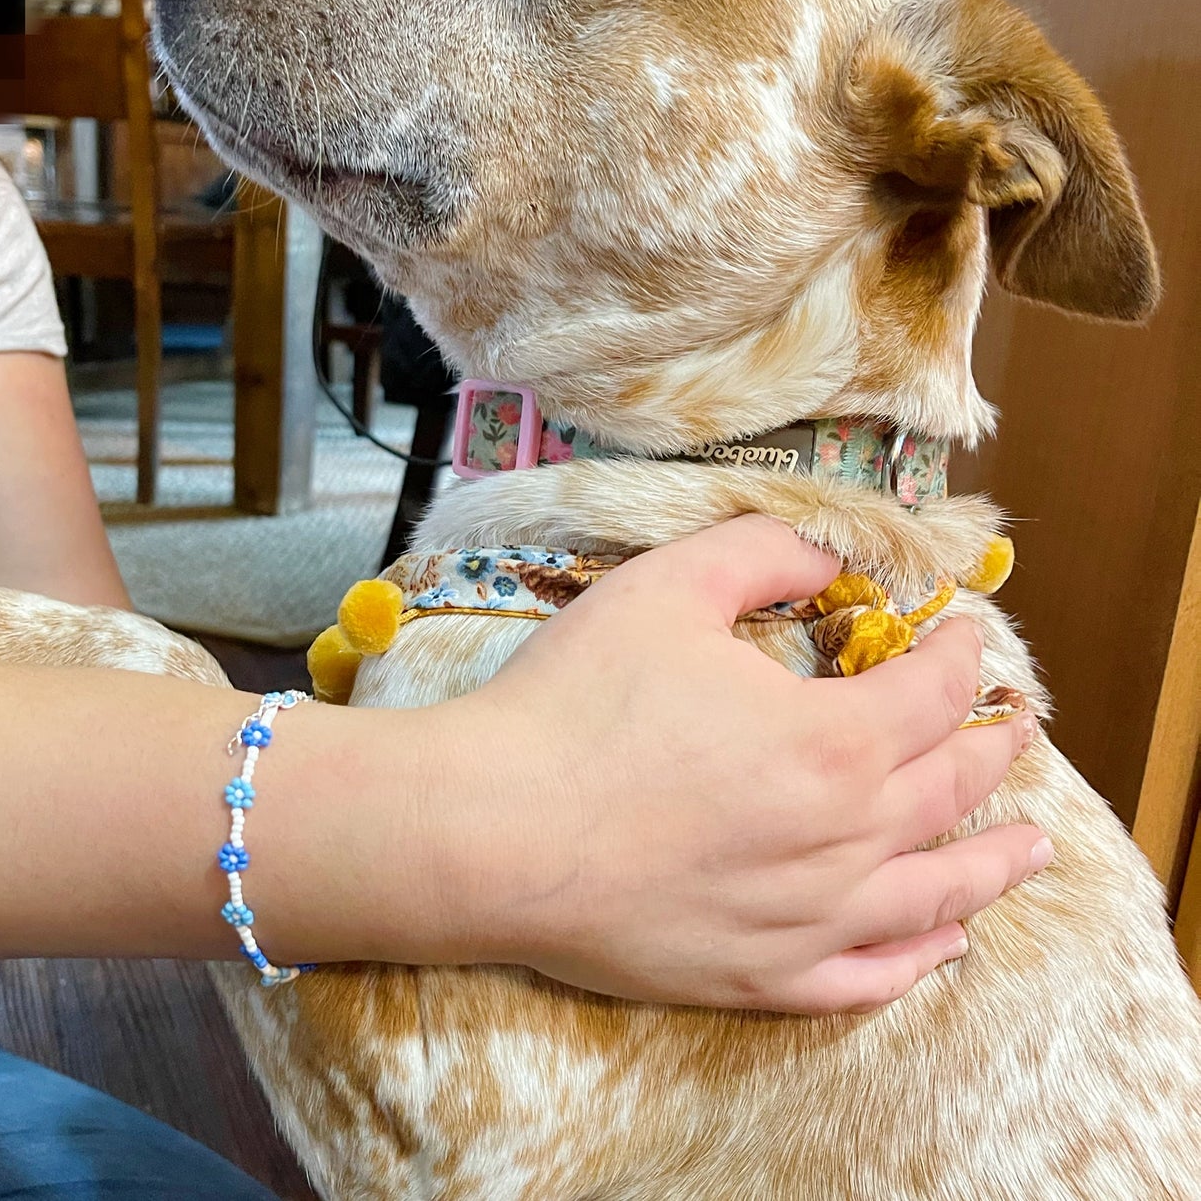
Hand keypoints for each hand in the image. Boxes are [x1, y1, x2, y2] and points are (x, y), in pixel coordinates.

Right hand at [447, 515, 1048, 1013]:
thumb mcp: (669, 587)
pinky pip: (869, 977)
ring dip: (993, 863)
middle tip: (1016, 728)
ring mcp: (807, 921)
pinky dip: (919, 959)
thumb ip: (763, 551)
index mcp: (833, 742)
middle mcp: (843, 840)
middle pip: (950, 791)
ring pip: (934, 895)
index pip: (932, 692)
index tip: (961, 632)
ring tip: (1035, 848)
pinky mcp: (759, 976)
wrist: (494, 830)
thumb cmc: (577, 703)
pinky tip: (943, 944)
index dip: (958, 653)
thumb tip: (828, 552)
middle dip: (992, 749)